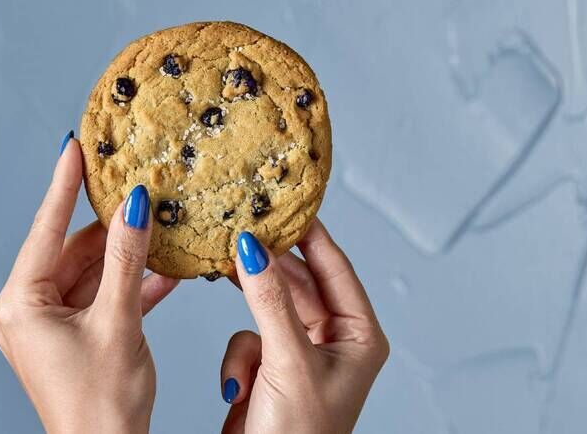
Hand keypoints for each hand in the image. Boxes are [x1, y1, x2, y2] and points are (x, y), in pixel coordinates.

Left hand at [0, 133, 178, 433]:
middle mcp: (26, 309)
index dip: (64, 184)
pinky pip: (100, 296)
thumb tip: (135, 206)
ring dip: (127, 258)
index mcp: (21, 303)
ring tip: (160, 228)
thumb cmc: (102, 403)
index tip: (75, 146)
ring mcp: (48, 323)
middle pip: (73, 251)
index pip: (46, 229)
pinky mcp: (71, 334)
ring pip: (91, 272)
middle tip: (141, 192)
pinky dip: (128, 286)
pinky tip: (163, 270)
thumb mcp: (119, 320)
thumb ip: (126, 258)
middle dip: (112, 228)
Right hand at [220, 221, 388, 433]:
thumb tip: (254, 249)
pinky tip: (240, 384)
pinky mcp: (272, 363)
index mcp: (360, 337)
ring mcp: (302, 351)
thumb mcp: (288, 362)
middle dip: (272, 264)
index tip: (287, 203)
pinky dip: (239, 355)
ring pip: (270, 305)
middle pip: (301, 282)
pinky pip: (249, 335)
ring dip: (251, 308)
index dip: (313, 234)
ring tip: (226, 270)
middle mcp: (335, 340)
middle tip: (245, 229)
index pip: (337, 269)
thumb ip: (270, 301)